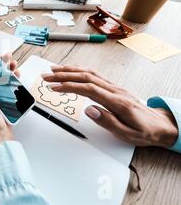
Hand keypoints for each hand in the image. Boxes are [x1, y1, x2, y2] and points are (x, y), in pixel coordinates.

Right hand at [42, 65, 178, 147]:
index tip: (54, 87)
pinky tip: (70, 70)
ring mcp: (114, 87)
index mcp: (117, 102)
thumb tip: (89, 110)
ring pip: (89, 73)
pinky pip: (94, 75)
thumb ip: (107, 122)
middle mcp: (115, 91)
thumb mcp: (127, 134)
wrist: (158, 125)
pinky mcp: (112, 87)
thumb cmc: (143, 131)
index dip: (69, 86)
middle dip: (63, 75)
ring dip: (70, 70)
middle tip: (47, 76)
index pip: (89, 89)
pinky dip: (79, 70)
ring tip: (53, 70)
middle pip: (86, 77)